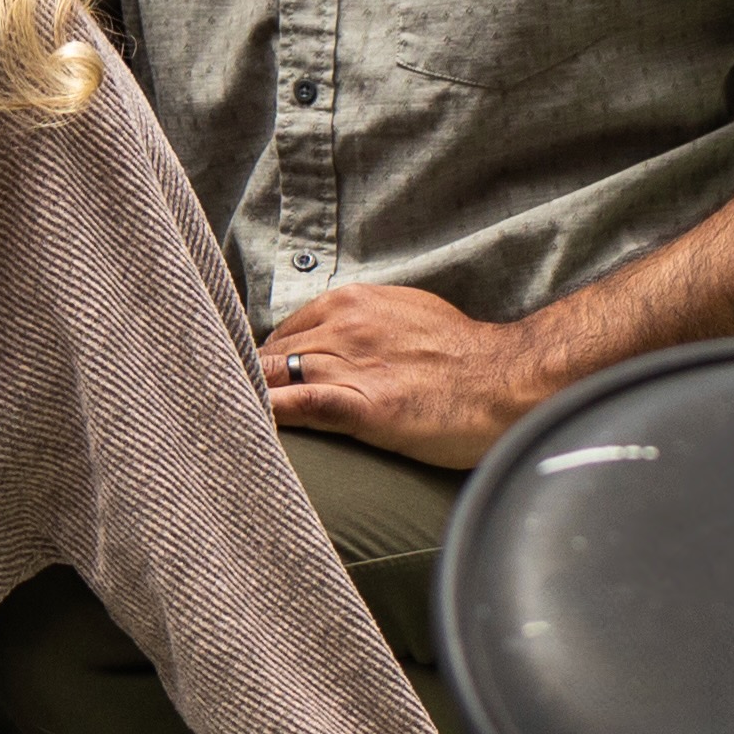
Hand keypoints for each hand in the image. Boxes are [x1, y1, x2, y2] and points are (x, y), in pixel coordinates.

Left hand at [254, 279, 551, 468]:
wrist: (506, 381)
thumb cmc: (460, 355)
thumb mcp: (404, 314)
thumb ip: (361, 322)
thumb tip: (332, 338)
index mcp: (349, 303)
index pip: (280, 334)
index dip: (263, 365)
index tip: (257, 389)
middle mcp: (342, 327)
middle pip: (267, 357)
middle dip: (248, 384)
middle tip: (234, 414)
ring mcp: (350, 364)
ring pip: (272, 379)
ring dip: (249, 402)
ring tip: (228, 429)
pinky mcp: (363, 406)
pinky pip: (299, 407)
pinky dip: (270, 417)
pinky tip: (249, 430)